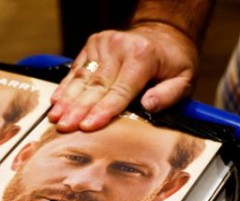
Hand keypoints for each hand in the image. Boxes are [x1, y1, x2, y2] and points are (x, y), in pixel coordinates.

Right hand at [47, 22, 198, 131]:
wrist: (164, 34)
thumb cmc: (174, 63)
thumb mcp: (184, 79)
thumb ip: (168, 95)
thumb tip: (148, 106)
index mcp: (142, 56)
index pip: (119, 91)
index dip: (103, 111)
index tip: (87, 127)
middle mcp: (119, 46)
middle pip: (96, 86)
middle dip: (78, 109)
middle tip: (64, 128)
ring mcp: (103, 43)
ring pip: (82, 78)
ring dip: (67, 100)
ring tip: (55, 118)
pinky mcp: (93, 44)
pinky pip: (77, 69)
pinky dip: (66, 87)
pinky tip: (56, 102)